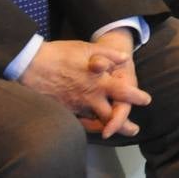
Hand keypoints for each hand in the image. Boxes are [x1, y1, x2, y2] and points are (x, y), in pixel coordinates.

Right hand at [18, 38, 150, 139]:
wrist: (32, 65)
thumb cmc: (61, 53)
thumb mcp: (87, 48)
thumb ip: (108, 55)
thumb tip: (125, 59)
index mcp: (99, 81)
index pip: (123, 92)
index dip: (136, 97)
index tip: (146, 100)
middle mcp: (89, 96)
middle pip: (111, 116)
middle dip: (124, 125)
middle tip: (134, 129)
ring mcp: (75, 106)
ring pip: (95, 122)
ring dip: (106, 127)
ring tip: (113, 131)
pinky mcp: (64, 110)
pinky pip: (79, 122)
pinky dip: (87, 125)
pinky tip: (92, 125)